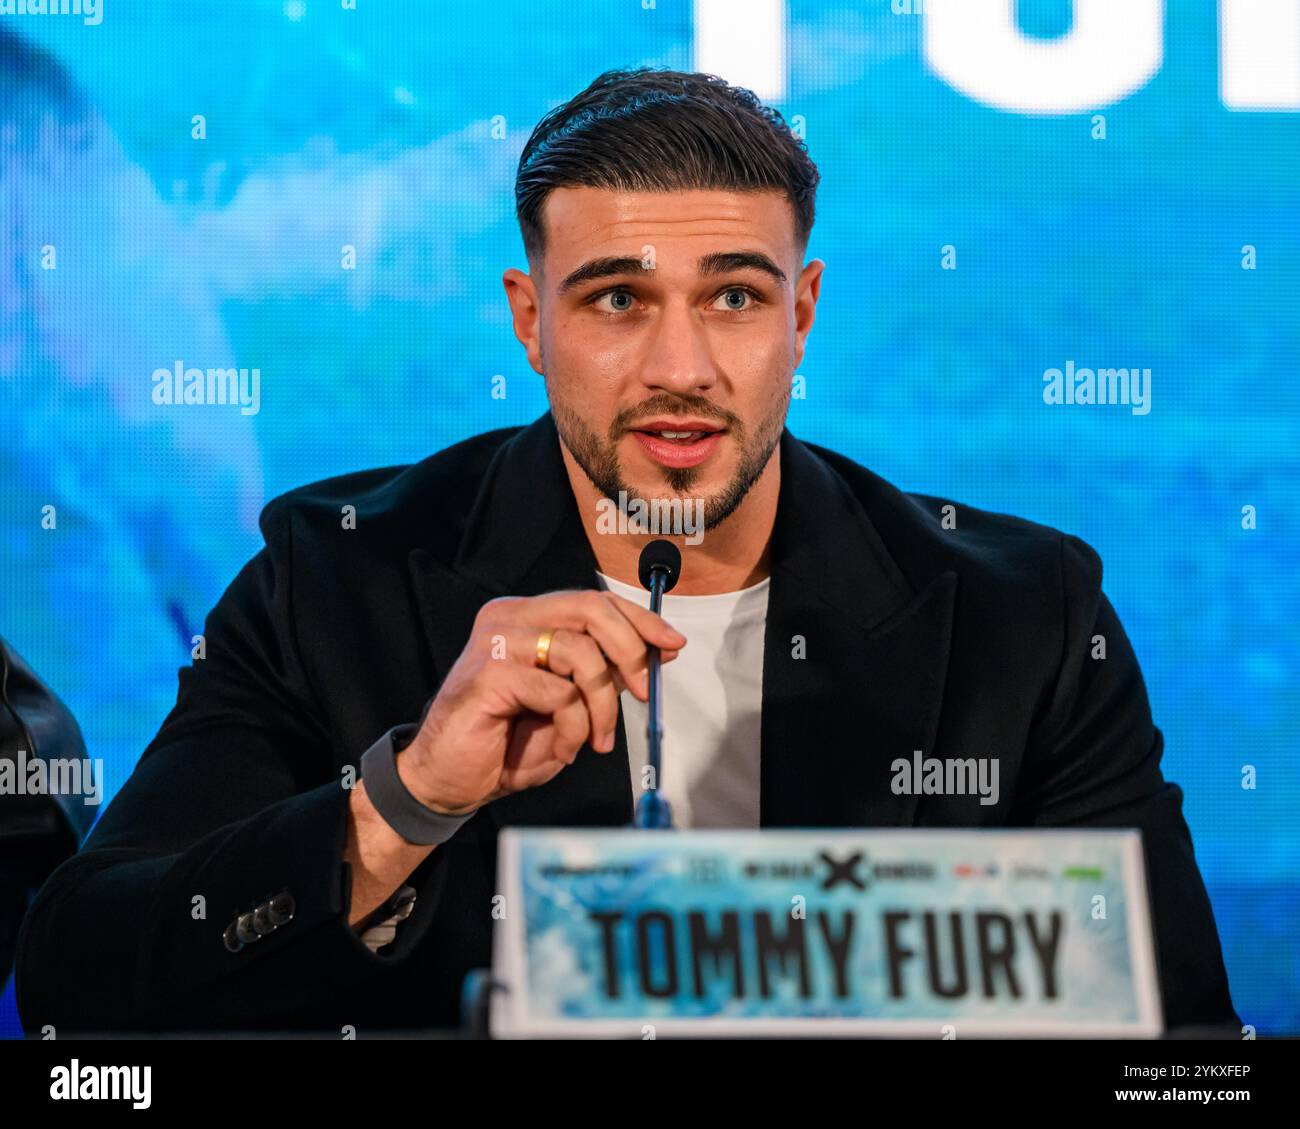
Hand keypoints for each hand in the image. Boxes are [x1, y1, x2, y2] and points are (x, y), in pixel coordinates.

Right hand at [396, 589, 685, 813]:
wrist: (448, 779)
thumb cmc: (504, 743)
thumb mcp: (569, 703)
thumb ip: (602, 672)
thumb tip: (656, 650)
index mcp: (527, 616)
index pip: (593, 601)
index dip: (639, 620)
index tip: (672, 643)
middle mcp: (508, 618)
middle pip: (590, 608)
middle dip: (630, 649)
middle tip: (642, 690)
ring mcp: (495, 642)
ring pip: (579, 652)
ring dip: (601, 703)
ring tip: (596, 739)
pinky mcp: (488, 674)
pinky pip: (558, 693)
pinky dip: (573, 727)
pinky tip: (564, 749)